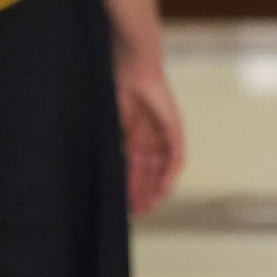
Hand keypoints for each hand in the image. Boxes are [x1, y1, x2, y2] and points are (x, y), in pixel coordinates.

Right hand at [113, 46, 185, 214]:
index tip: (125, 202)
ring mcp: (162, 130)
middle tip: (138, 212)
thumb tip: (100, 170)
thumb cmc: (114, 84)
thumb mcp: (109, 122)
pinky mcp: (174, 127)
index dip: (130, 183)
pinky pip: (176, 155)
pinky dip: (171, 173)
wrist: (131, 64)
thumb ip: (109, 144)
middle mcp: (149, 133)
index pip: (133, 164)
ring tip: (149, 205)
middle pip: (149, 169)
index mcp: (132, 131)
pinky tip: (164, 188)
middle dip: (143, 190)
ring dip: (156, 187)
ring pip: (162, 167)